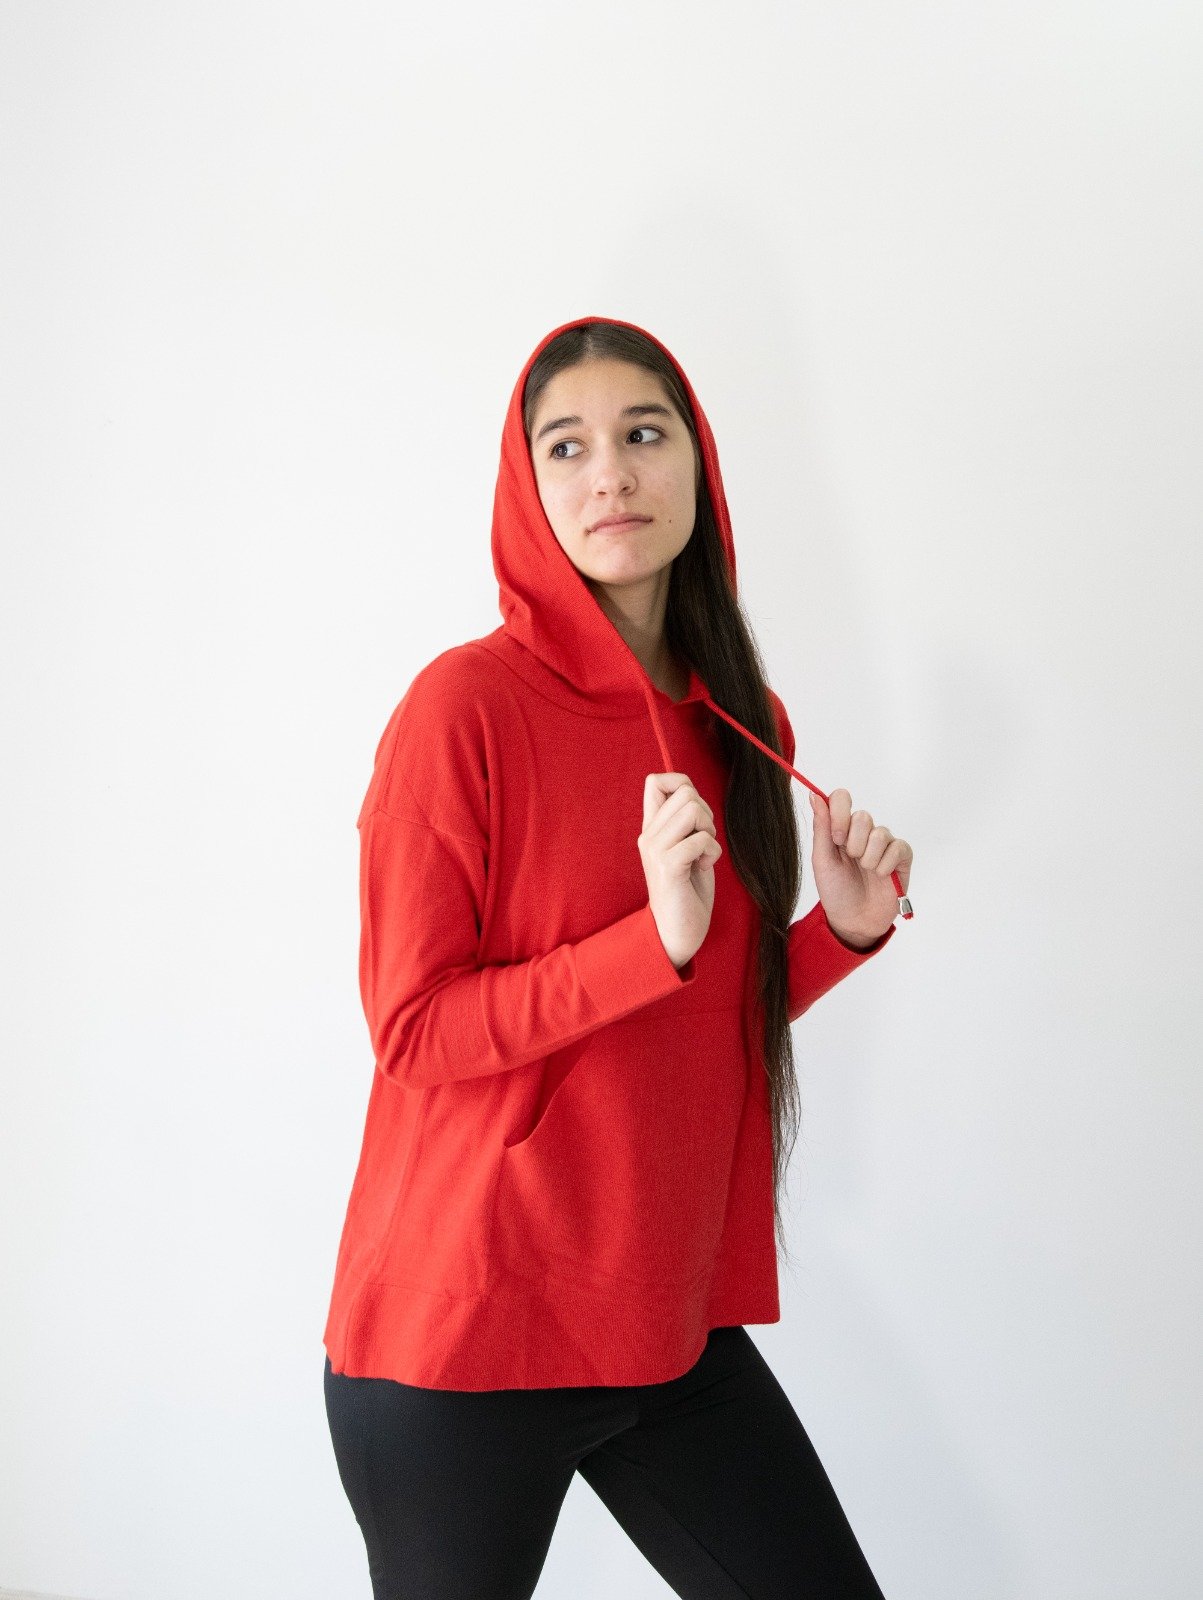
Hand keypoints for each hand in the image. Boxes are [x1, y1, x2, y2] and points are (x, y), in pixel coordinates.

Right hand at [640, 772, 722, 968]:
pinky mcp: (668, 866)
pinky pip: (699, 839)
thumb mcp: (685, 848)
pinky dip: (712, 852)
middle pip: (685, 791)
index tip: (693, 815)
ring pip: (693, 809)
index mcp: (651, 828)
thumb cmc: (687, 890)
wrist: (676, 932)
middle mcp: (648, 835)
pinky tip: (702, 868)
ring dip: (710, 831)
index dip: (683, 785)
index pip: (656, 781)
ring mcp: (655, 850)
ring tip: (702, 854)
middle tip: (702, 842)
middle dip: (706, 813)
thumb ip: (684, 822)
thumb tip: (693, 794)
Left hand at [808, 788, 912, 946]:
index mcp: (841, 829)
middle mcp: (864, 832)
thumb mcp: (822, 860)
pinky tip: (881, 876)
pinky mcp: (902, 856)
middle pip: (863, 816)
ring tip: (865, 871)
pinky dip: (885, 865)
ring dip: (868, 858)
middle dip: (853, 843)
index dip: (840, 813)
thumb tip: (813, 794)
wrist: (854, 921)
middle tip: (851, 860)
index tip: (837, 838)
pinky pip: (897, 848)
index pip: (842, 798)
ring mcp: (884, 843)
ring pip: (880, 833)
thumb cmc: (835, 890)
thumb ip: (821, 827)